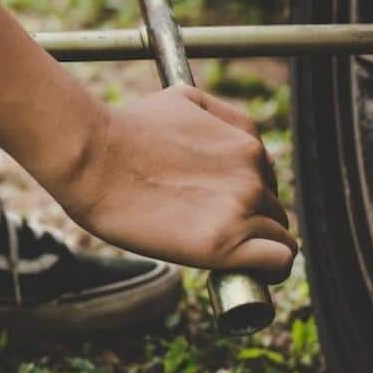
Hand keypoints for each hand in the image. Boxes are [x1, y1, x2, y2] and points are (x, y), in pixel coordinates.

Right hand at [47, 84, 296, 281]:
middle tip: (213, 231)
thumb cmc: (125, 130)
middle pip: (272, 209)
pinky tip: (256, 274)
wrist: (93, 159)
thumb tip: (236, 139)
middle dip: (250, 221)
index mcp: (246, 145)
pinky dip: (273, 270)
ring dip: (256, 246)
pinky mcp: (224, 245)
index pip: (266, 180)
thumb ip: (220, 114)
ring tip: (227, 256)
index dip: (246, 197)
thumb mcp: (183, 99)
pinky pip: (279, 261)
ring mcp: (240, 210)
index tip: (223, 208)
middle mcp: (251, 175)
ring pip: (279, 235)